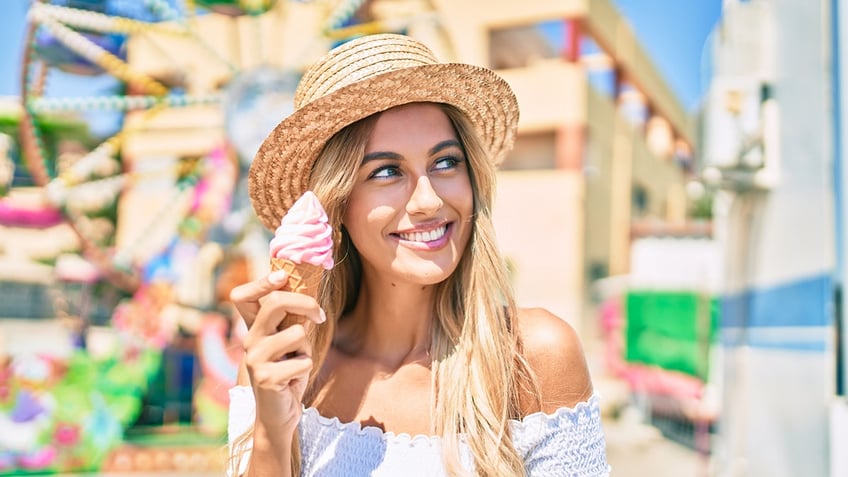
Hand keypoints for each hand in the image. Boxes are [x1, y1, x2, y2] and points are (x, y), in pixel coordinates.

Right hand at [230, 270, 325, 439]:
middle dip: (306, 303)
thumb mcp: (289, 342)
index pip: (242, 296)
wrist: (278, 413)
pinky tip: (292, 381)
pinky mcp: (266, 377)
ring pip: (297, 333)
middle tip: (319, 315)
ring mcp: (255, 358)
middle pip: (276, 303)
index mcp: (254, 329)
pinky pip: (303, 360)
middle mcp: (250, 340)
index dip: (261, 282)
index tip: (283, 276)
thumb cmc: (288, 373)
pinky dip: (305, 369)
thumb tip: (307, 293)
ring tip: (296, 363)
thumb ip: (291, 320)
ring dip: (307, 348)